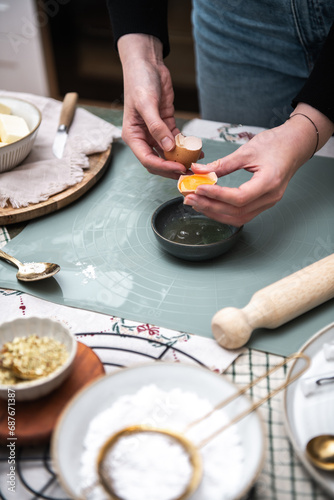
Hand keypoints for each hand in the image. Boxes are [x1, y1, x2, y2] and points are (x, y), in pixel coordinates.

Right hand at [118, 34, 187, 178]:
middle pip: (158, 161)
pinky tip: (198, 150)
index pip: (147, 159)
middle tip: (189, 171)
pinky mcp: (166, 125)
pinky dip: (186, 147)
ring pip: (169, 154)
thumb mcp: (147, 104)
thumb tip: (168, 148)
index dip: (163, 167)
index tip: (179, 167)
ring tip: (196, 163)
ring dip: (181, 159)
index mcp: (133, 136)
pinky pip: (177, 141)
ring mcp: (156, 133)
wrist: (146, 64)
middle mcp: (144, 138)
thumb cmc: (140, 82)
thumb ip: (157, 127)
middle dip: (173, 168)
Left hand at [184, 106, 333, 225]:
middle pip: (236, 212)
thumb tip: (198, 170)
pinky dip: (224, 212)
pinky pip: (242, 214)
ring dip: (215, 212)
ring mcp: (268, 203)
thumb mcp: (247, 150)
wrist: (295, 145)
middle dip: (210, 206)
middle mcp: (270, 197)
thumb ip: (222, 163)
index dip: (217, 195)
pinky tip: (209, 204)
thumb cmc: (276, 144)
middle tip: (190, 198)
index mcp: (269, 182)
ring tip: (196, 202)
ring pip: (238, 218)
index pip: (239, 198)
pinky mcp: (263, 203)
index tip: (199, 188)